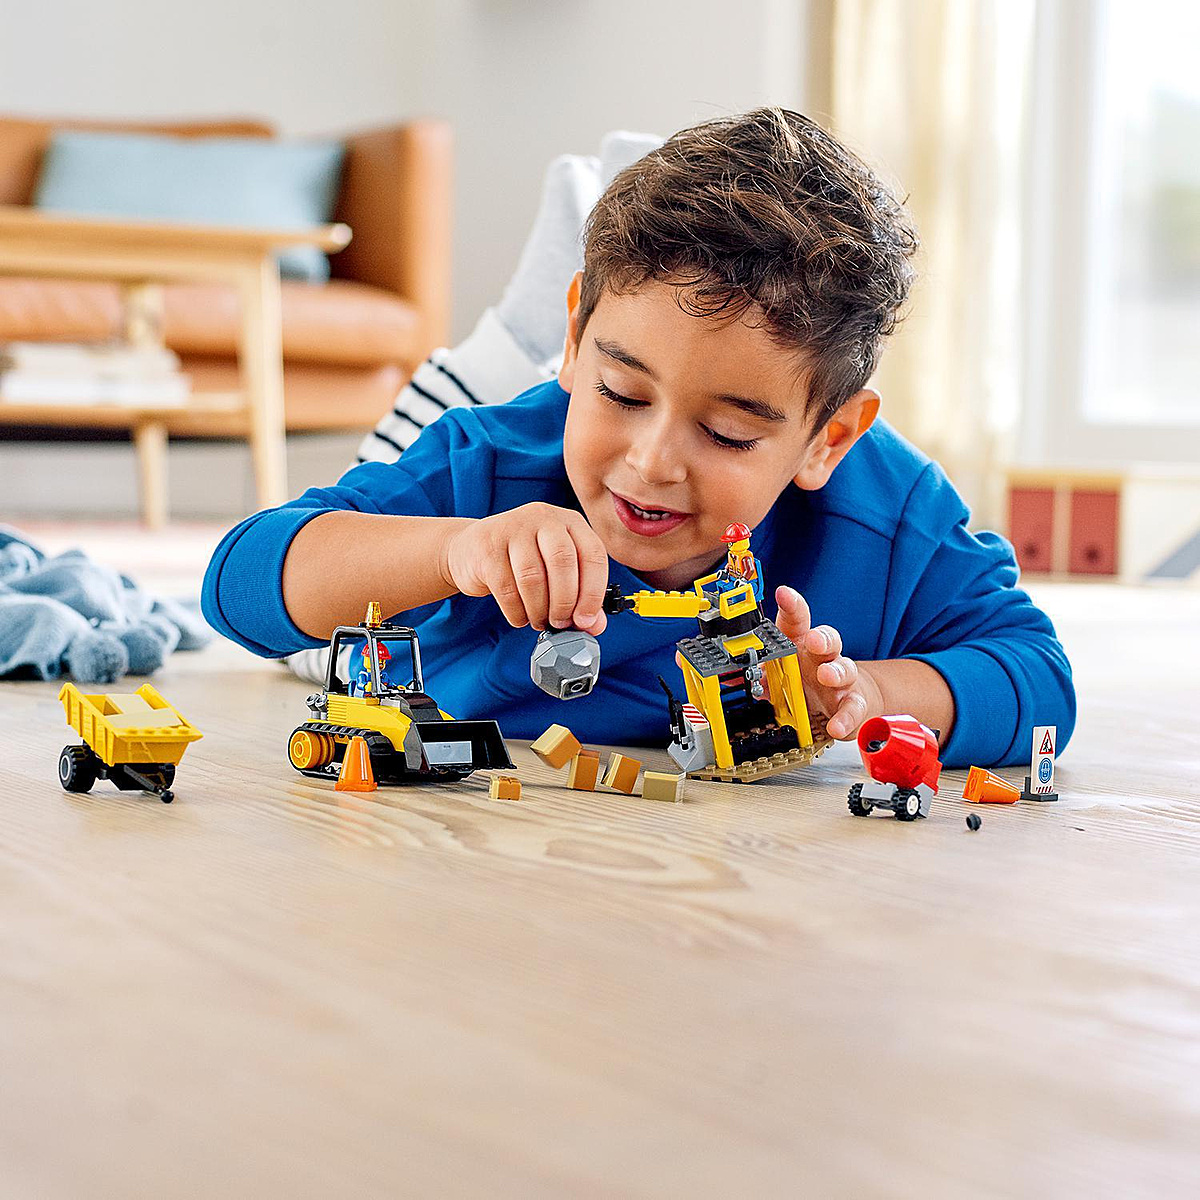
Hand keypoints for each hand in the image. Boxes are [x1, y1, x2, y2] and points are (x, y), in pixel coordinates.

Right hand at [441, 503, 608, 634]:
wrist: (471, 550)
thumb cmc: (521, 562)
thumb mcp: (555, 573)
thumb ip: (579, 597)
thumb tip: (595, 625)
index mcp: (570, 521)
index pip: (593, 554)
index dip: (593, 592)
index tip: (585, 620)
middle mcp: (544, 518)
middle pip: (563, 562)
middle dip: (564, 602)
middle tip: (560, 622)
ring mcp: (513, 528)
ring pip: (533, 577)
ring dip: (539, 610)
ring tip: (539, 620)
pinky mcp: (487, 547)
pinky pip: (506, 588)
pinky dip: (517, 611)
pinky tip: (520, 616)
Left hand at [774, 585, 881, 740]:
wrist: (845, 701)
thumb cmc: (808, 680)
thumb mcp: (780, 675)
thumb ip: (759, 675)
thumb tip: (731, 679)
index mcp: (802, 645)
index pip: (797, 621)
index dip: (792, 606)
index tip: (784, 594)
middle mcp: (823, 657)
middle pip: (828, 639)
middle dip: (822, 637)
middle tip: (815, 641)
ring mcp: (840, 680)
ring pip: (845, 669)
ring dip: (837, 671)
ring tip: (827, 676)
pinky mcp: (852, 704)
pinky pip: (852, 709)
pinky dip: (846, 718)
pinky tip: (836, 726)